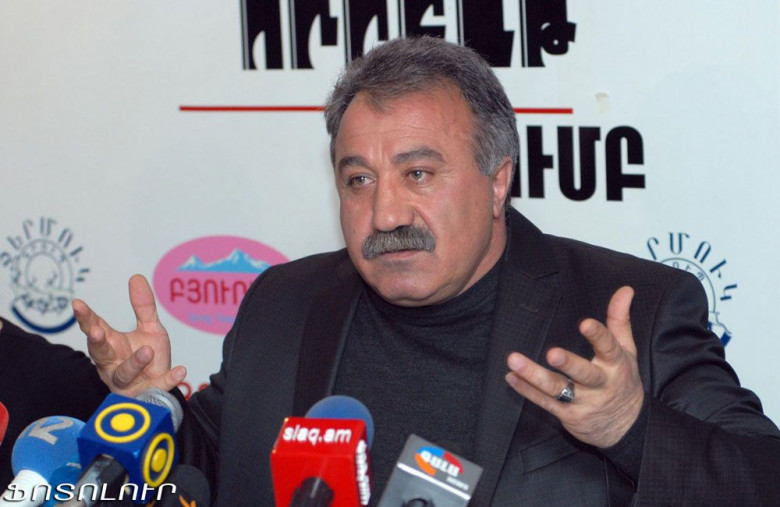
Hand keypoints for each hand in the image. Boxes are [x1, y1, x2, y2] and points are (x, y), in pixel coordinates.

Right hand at [72, 274, 185, 396]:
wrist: (161, 387)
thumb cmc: (149, 357)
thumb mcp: (149, 329)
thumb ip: (143, 306)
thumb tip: (136, 277)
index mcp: (111, 345)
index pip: (94, 328)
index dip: (86, 317)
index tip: (77, 304)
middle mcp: (112, 364)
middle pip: (99, 353)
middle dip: (97, 342)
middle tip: (97, 330)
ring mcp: (128, 382)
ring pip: (124, 374)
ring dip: (134, 362)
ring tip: (148, 351)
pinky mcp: (146, 394)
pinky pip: (157, 387)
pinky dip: (168, 379)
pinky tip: (181, 370)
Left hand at [505, 286, 643, 447]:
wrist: (626, 427)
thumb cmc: (623, 380)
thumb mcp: (627, 351)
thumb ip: (620, 319)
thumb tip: (625, 289)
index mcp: (616, 365)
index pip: (609, 348)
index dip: (598, 335)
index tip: (585, 323)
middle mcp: (600, 385)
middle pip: (584, 374)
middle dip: (568, 364)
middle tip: (551, 353)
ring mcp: (583, 403)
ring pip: (557, 389)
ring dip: (534, 376)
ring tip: (514, 362)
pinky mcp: (568, 415)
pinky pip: (545, 402)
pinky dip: (527, 390)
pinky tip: (511, 377)